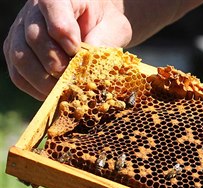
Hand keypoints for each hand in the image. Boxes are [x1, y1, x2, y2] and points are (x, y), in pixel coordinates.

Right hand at [3, 0, 131, 99]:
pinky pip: (17, 74)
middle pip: (35, 37)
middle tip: (74, 78)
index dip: (63, 32)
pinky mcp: (16, 52)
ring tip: (66, 88)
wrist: (93, 24)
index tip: (76, 49)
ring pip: (21, 58)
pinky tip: (55, 92)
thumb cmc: (104, 23)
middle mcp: (33, 12)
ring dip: (44, 79)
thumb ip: (106, 39)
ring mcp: (20, 32)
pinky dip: (35, 87)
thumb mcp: (114, 26)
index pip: (52, 7)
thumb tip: (93, 65)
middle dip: (55, 62)